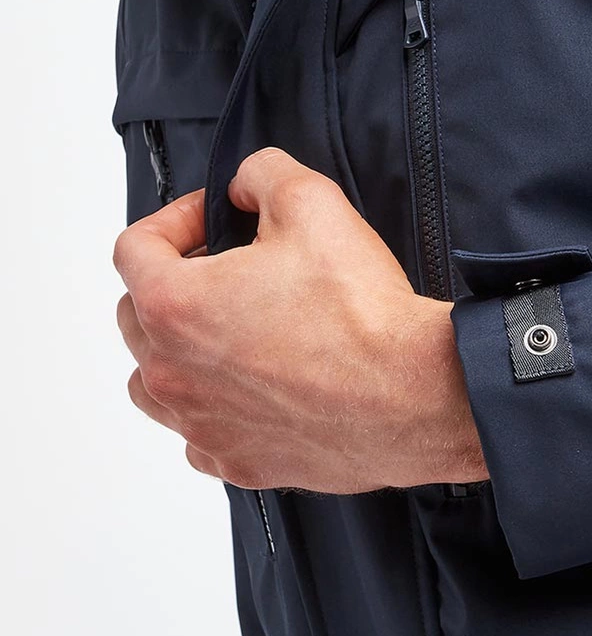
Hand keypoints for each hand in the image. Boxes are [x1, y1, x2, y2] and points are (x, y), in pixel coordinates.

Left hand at [112, 146, 489, 493]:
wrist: (413, 395)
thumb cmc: (363, 316)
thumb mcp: (312, 201)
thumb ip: (262, 173)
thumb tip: (247, 184)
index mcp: (174, 305)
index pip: (134, 247)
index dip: (174, 220)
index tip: (212, 220)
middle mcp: (172, 371)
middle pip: (136, 315)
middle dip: (173, 283)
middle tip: (228, 271)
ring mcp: (200, 423)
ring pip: (152, 381)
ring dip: (178, 351)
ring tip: (228, 333)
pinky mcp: (236, 462)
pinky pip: (195, 432)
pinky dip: (211, 407)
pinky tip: (251, 387)